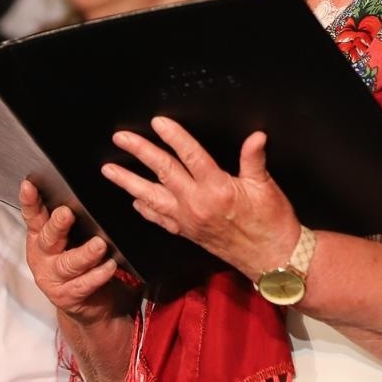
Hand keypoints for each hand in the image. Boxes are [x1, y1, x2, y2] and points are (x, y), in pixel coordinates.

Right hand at [19, 179, 132, 324]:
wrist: (89, 304)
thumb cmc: (81, 261)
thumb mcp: (72, 237)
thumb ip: (72, 218)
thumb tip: (87, 188)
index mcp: (40, 236)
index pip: (33, 215)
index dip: (30, 200)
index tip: (29, 185)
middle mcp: (43, 256)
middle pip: (48, 237)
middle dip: (57, 225)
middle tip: (67, 213)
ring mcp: (53, 277)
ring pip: (68, 263)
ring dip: (84, 253)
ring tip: (100, 245)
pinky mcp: (68, 296)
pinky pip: (83, 284)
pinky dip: (97, 275)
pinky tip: (109, 267)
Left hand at [100, 116, 301, 277]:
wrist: (271, 259)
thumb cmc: (272, 222)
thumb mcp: (266, 186)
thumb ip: (255, 159)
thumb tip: (256, 136)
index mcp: (217, 188)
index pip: (190, 155)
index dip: (173, 136)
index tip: (157, 122)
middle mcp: (197, 203)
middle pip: (163, 171)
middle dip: (139, 152)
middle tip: (120, 138)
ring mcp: (188, 220)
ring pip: (152, 196)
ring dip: (128, 182)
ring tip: (109, 170)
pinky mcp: (187, 232)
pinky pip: (159, 219)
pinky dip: (145, 208)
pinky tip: (135, 200)